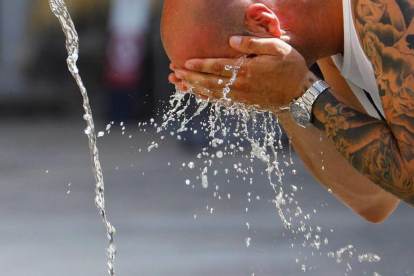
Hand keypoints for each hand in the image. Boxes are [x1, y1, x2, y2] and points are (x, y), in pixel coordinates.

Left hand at [172, 36, 316, 109]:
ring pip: (213, 94)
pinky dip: (208, 99)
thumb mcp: (277, 48)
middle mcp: (241, 86)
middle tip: (175, 74)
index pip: (217, 67)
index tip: (185, 62)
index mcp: (247, 71)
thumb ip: (253, 44)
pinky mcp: (244, 104)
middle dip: (191, 78)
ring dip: (195, 89)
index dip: (200, 65)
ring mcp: (242, 98)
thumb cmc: (291, 67)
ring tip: (180, 84)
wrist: (301, 94)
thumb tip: (230, 40)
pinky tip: (199, 95)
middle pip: (210, 82)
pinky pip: (222, 102)